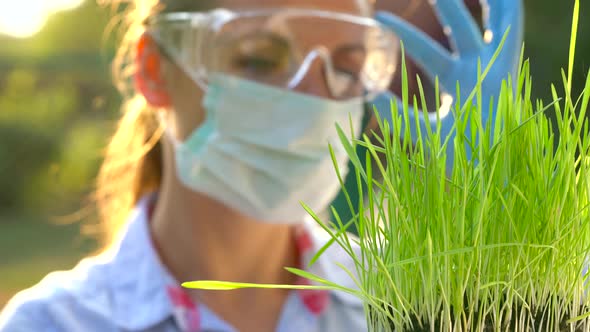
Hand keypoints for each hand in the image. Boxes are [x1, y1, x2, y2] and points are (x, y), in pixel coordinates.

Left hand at [329, 0, 523, 232]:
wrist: (493, 179)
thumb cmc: (462, 161)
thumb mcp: (423, 134)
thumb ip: (397, 116)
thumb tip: (371, 94)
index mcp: (460, 83)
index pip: (428, 51)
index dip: (404, 34)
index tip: (379, 18)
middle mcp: (479, 71)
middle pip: (461, 27)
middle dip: (447, 4)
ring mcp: (497, 69)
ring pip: (491, 23)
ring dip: (486, 0)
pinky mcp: (511, 70)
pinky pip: (512, 31)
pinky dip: (509, 11)